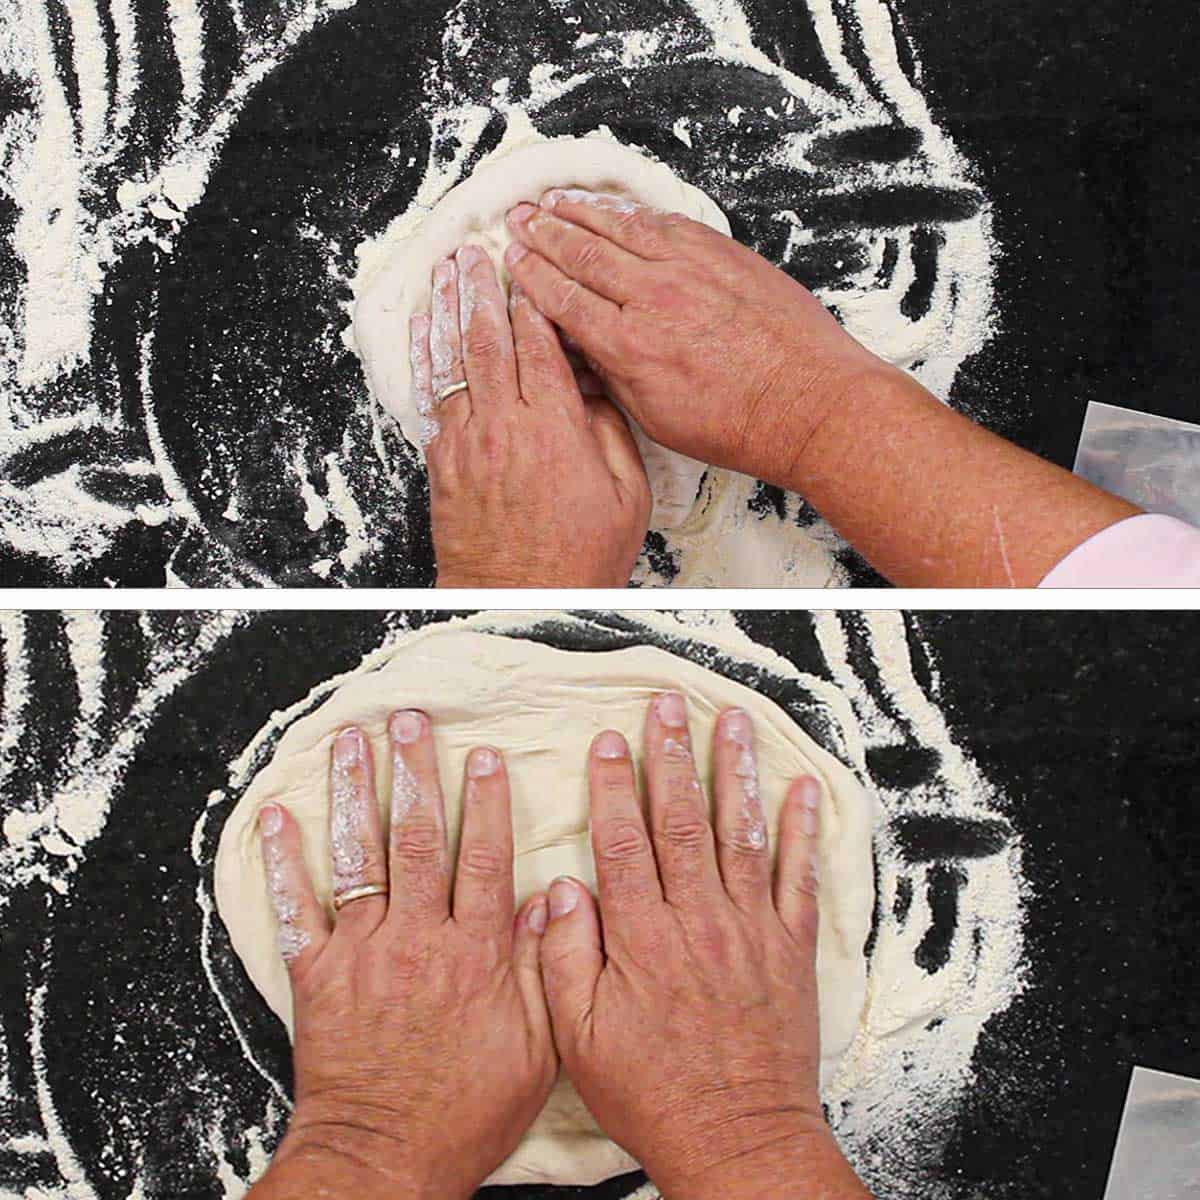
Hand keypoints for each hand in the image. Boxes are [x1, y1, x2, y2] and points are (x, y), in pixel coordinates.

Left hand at [249, 712, 555, 1199]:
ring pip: (362, 856)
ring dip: (357, 792)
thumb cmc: (463, 1114)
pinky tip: (278, 816)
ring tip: (353, 741)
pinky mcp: (317, 975)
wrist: (383, 1161)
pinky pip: (296, 909)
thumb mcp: (534, 1051)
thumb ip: (540, 970)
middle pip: (420, 838)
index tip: (485, 755)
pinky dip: (283, 861)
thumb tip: (544, 902)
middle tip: (411, 720)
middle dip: (416, 772)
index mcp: (473, 953)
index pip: (483, 858)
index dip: (486, 802)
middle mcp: (418, 939)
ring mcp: (363, 952)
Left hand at [411, 245, 650, 586]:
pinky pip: (430, 395)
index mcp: (554, 428)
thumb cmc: (577, 558)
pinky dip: (425, 357)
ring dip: (444, 310)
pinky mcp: (441, 463)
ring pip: (450, 360)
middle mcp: (504, 427)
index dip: (533, 300)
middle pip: (487, 338)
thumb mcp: (626, 494)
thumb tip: (592, 387)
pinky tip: (422, 331)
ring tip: (442, 272)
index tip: (531, 269)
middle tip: (475, 251)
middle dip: (480, 288)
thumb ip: (609, 431)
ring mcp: (466, 443)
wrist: (520, 601)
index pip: (539, 342)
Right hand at [503, 190, 886, 485]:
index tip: (515, 259)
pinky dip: (632, 211)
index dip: (533, 276)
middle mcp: (654, 300)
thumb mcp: (657, 419)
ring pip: (621, 228)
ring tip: (553, 199)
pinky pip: (665, 221)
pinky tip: (615, 206)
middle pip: (582, 254)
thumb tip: (585, 349)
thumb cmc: (740, 423)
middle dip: (544, 233)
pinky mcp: (722, 253)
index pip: (564, 299)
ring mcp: (690, 270)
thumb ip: (615, 376)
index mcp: (630, 347)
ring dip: (580, 210)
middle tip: (518, 218)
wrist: (809, 404)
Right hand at [538, 694, 872, 1199]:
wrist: (737, 1138)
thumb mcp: (580, 1039)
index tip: (610, 742)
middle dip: (672, 757)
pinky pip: (799, 879)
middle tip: (669, 706)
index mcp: (642, 938)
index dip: (615, 787)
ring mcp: (749, 931)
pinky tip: (801, 790)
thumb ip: (567, 958)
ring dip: (734, 773)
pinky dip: (802, 832)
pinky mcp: (789, 949)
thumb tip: (563, 888)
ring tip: (733, 722)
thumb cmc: (652, 1093)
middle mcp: (698, 921)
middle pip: (681, 821)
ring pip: (739, 834)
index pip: (623, 842)